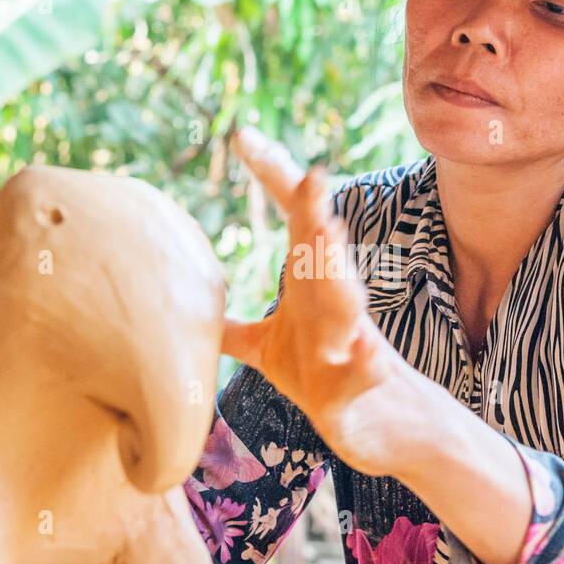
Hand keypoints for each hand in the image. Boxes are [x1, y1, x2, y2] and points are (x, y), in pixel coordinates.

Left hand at [222, 126, 425, 475]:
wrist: (379, 426)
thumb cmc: (324, 378)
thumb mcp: (268, 351)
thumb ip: (231, 328)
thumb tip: (184, 311)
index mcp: (309, 285)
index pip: (294, 222)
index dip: (274, 178)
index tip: (242, 137)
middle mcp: (334, 303)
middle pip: (322, 250)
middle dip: (314, 214)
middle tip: (310, 176)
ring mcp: (355, 340)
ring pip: (348, 302)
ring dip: (338, 273)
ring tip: (329, 237)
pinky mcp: (367, 382)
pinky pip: (368, 369)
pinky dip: (364, 361)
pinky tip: (358, 351)